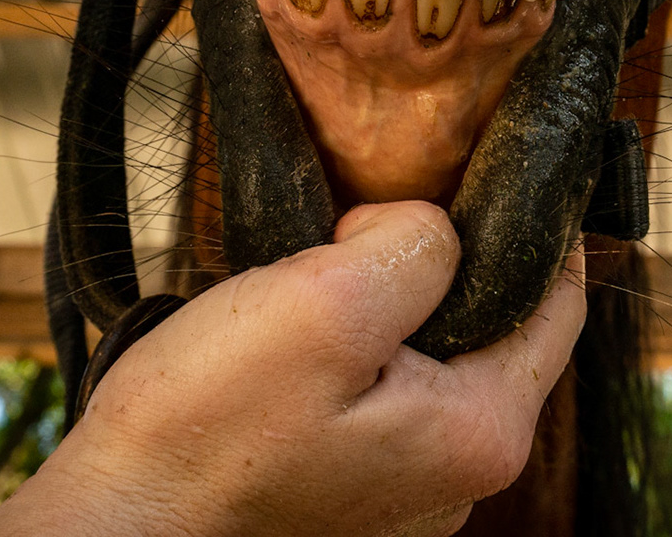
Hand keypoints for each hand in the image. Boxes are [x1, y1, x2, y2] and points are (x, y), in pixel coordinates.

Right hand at [0, 201, 585, 536]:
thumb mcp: (323, 302)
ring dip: (380, 311)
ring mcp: (404, 493)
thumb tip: (433, 225)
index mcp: (481, 431)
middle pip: (487, 328)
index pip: (556, 304)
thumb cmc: (205, 434)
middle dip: (433, 266)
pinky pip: (375, 398)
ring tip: (306, 289)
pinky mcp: (349, 493)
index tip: (479, 170)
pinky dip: (345, 357)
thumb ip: (413, 246)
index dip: (526, 226)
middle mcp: (459, 476)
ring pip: (425, 359)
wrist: (114, 527)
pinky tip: (286, 347)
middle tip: (351, 232)